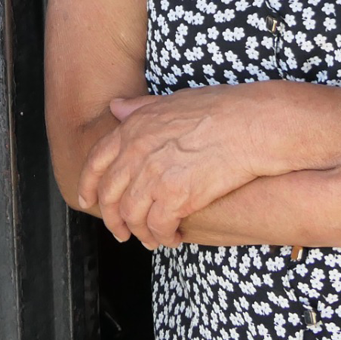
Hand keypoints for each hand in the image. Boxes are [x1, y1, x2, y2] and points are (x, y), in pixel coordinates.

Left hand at [77, 87, 270, 249]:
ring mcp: (153, 176)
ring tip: (151, 239)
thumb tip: (115, 108)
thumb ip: (140, 108)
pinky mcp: (176, 197)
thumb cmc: (221, 109)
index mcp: (133, 129)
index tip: (88, 200)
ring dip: (140, 233)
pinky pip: (158, 227)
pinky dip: (163, 237)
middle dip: (113, 220)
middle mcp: (136, 153)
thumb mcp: (172, 100)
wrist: (252, 125)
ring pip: (132, 217)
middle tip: (121, 233)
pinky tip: (173, 238)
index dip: (88, 185)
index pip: (96, 162)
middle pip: (110, 196)